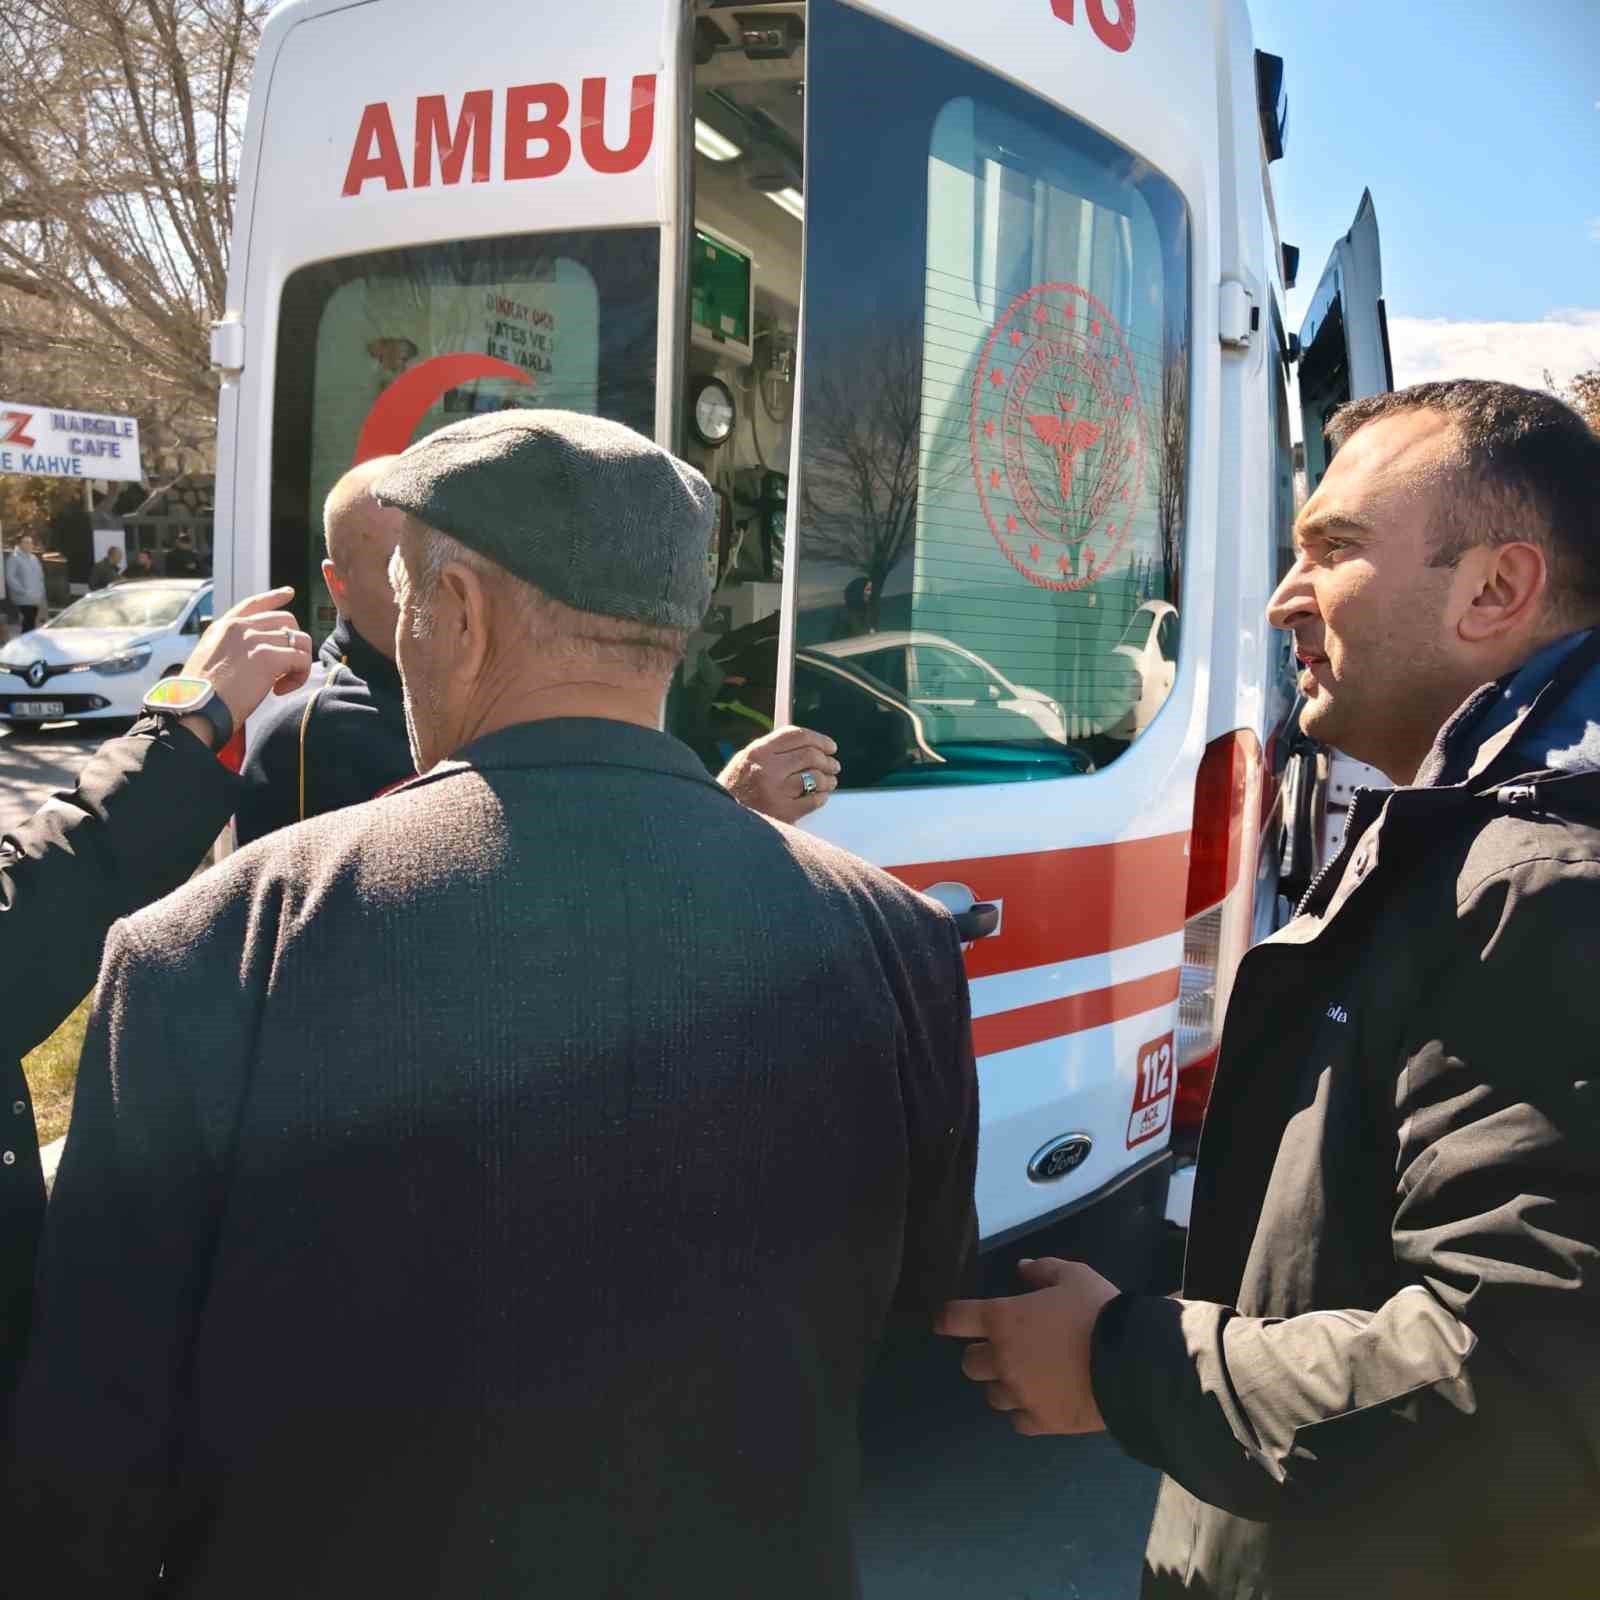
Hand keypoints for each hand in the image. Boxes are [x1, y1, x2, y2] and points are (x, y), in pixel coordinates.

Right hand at [178, 587, 312, 746]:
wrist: (195, 709)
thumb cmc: (201, 696)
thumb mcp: (210, 660)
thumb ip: (232, 649)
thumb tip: (258, 657)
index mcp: (223, 627)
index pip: (254, 604)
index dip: (275, 597)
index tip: (289, 593)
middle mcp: (239, 628)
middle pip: (287, 622)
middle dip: (293, 645)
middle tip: (283, 671)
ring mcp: (254, 639)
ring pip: (300, 641)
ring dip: (298, 664)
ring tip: (282, 684)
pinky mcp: (267, 657)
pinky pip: (301, 659)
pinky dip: (299, 676)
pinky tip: (281, 690)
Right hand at [717, 725, 840, 822]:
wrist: (719, 822)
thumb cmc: (732, 791)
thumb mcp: (744, 762)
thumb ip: (771, 750)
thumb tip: (805, 744)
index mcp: (757, 752)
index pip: (796, 735)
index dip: (819, 739)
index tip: (830, 746)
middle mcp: (767, 769)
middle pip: (810, 755)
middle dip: (827, 761)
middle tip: (834, 766)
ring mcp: (776, 791)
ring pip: (815, 777)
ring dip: (828, 779)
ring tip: (830, 781)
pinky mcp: (783, 813)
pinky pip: (813, 801)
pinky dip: (821, 797)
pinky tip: (821, 797)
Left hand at [936, 1257, 1120, 1435]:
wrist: (1132, 1363)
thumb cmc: (1097, 1312)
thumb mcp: (1073, 1276)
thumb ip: (1043, 1270)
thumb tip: (1021, 1269)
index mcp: (1003, 1319)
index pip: (954, 1319)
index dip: (946, 1319)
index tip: (946, 1322)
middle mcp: (1002, 1358)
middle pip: (969, 1363)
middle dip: (981, 1355)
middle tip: (1003, 1349)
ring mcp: (1019, 1393)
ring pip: (992, 1394)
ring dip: (1003, 1384)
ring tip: (1026, 1378)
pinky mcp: (1040, 1420)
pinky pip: (1017, 1420)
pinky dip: (1024, 1411)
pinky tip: (1041, 1401)